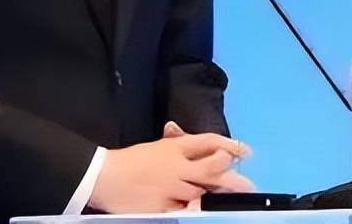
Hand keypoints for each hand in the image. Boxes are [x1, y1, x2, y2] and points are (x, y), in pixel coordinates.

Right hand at [87, 127, 251, 212]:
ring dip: (216, 197)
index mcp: (174, 147)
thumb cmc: (131, 161)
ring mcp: (170, 188)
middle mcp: (176, 166)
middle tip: (248, 185)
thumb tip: (205, 149)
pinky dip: (193, 210)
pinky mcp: (162, 207)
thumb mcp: (157, 148)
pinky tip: (201, 211)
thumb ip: (181, 148)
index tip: (244, 151)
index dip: (228, 145)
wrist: (104, 176)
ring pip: (201, 192)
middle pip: (212, 169)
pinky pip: (184, 210)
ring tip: (232, 203)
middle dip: (232, 177)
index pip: (208, 141)